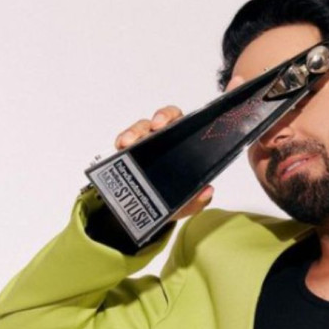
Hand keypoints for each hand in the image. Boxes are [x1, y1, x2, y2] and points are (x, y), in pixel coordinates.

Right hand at [112, 86, 231, 223]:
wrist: (146, 214)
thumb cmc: (173, 201)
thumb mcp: (188, 203)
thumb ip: (198, 199)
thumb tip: (208, 190)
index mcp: (185, 145)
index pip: (188, 122)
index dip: (188, 114)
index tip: (175, 117)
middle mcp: (165, 140)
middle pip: (164, 118)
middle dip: (161, 117)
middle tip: (158, 126)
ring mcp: (146, 145)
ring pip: (142, 127)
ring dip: (136, 131)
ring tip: (130, 142)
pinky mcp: (128, 153)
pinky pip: (124, 141)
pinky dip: (122, 140)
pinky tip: (121, 146)